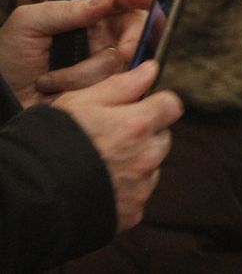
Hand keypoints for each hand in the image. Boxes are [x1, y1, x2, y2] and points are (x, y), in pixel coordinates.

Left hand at [0, 0, 155, 106]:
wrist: (0, 100)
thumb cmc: (5, 59)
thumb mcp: (28, 24)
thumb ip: (66, 9)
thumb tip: (106, 0)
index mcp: (84, 13)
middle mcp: (99, 35)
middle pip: (135, 27)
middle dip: (131, 39)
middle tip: (122, 51)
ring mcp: (101, 62)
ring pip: (121, 59)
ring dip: (86, 71)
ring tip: (52, 79)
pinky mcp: (101, 87)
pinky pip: (111, 83)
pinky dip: (83, 86)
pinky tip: (59, 90)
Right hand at [53, 61, 182, 232]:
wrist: (30, 194)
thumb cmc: (51, 142)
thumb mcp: (81, 102)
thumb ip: (122, 84)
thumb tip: (150, 69)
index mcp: (137, 125)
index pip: (171, 105)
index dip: (155, 104)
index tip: (141, 107)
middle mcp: (146, 156)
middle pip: (162, 137)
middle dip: (145, 134)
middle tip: (112, 137)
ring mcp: (140, 187)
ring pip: (152, 167)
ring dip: (137, 163)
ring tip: (101, 164)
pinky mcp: (132, 212)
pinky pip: (138, 195)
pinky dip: (125, 191)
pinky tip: (99, 185)